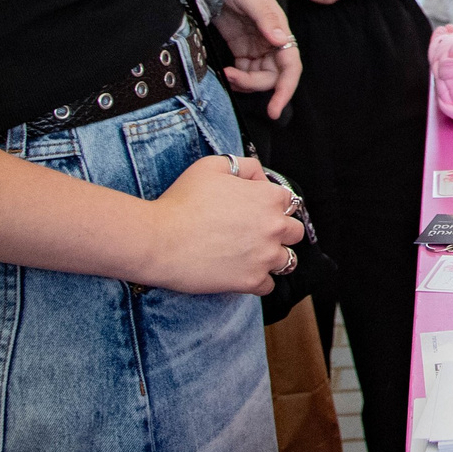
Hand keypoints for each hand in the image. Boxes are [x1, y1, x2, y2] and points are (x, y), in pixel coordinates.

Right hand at [145, 151, 304, 293]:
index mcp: (268, 198)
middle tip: (256, 234)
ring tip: (251, 255)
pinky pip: (268, 286)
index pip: (288, 201)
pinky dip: (258, 281)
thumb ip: (245, 166)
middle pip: (294, 232)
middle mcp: (273, 227)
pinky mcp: (251, 281)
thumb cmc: (181, 200)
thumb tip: (260, 177)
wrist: (158, 239)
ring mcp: (265, 256)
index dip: (271, 204)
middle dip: (279, 232)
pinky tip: (241, 273)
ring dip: (273, 258)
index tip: (255, 210)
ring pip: (287, 260)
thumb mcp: (213, 165)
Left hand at [171, 0, 300, 114]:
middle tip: (233, 79)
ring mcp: (253, 41)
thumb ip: (265, 17)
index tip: (274, 108)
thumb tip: (281, 42)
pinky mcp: (237, 43)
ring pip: (258, 75)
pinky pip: (243, 69)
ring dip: (245, 83)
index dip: (286, 88)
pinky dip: (236, 77)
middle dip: (257, 85)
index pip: (290, 64)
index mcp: (277, 25)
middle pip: (274, 75)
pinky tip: (225, 73)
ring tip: (226, 75)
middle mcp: (269, 36)